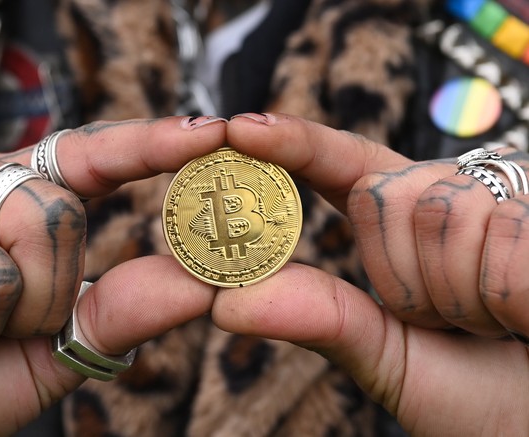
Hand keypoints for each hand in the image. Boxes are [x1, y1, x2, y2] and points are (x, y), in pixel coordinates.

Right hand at [0, 116, 225, 435]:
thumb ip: (122, 315)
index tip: (210, 131)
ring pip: (28, 230)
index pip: (93, 156)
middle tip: (7, 325)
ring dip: (10, 311)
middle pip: (64, 207)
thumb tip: (203, 285)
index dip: (151, 143)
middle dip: (50, 286)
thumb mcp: (55, 350)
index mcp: (19, 204)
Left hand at [212, 113, 528, 435]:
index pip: (341, 166)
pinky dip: (509, 297)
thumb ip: (320, 320)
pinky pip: (500, 236)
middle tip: (448, 325)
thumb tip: (224, 306)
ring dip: (460, 296)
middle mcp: (452, 195)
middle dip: (403, 279)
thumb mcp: (387, 359)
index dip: (293, 145)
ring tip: (492, 323)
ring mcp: (503, 196)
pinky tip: (528, 314)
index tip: (241, 129)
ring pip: (438, 214)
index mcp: (406, 222)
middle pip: (382, 196)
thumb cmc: (477, 396)